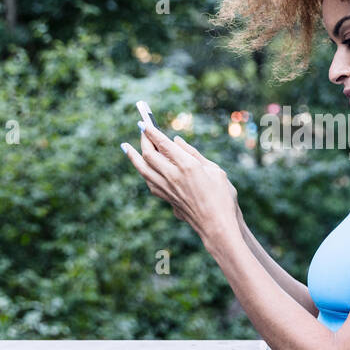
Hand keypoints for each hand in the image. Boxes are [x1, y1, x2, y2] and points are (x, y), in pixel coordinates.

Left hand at [121, 121, 238, 246]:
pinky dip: (143, 171)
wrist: (217, 226)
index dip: (151, 131)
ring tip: (126, 147)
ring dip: (133, 157)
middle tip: (141, 131)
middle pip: (149, 154)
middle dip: (143, 140)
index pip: (162, 144)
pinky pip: (149, 181)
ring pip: (143, 169)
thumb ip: (194, 154)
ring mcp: (167, 189)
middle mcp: (172, 176)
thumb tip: (176, 141)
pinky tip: (142, 168)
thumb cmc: (222, 197)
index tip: (143, 122)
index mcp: (187, 166)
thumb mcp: (214, 170)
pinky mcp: (166, 199)